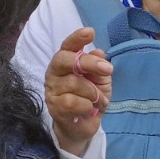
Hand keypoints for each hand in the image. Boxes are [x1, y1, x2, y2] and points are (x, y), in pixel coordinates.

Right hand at [45, 28, 112, 154]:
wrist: (83, 126)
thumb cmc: (90, 99)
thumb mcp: (100, 81)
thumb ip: (98, 67)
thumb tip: (98, 51)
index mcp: (65, 63)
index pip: (67, 46)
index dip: (76, 38)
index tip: (90, 32)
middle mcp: (54, 73)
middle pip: (65, 60)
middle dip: (88, 63)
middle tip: (108, 69)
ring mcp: (52, 90)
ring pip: (74, 83)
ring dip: (93, 93)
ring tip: (98, 101)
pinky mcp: (54, 107)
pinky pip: (74, 102)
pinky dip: (87, 106)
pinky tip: (89, 110)